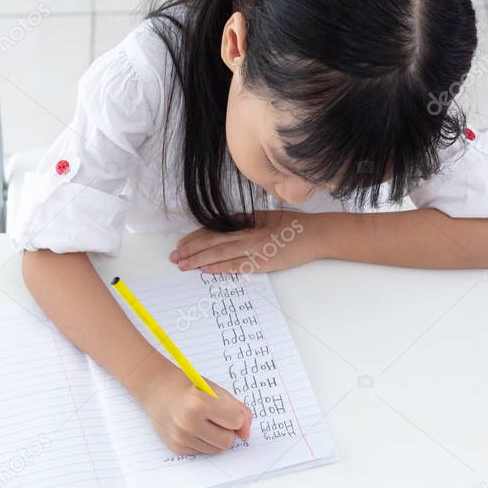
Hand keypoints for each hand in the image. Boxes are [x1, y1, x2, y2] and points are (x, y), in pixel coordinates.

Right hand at [139, 362, 252, 455]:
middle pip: (227, 441)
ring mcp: (180, 437)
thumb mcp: (216, 390)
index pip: (236, 421)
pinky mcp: (176, 447)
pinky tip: (193, 428)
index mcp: (199, 402)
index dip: (236, 416)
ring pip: (216, 450)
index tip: (228, 409)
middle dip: (228, 431)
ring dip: (216, 438)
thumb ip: (238, 409)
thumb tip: (245, 434)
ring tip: (204, 422)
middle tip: (217, 417)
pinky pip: (203, 452)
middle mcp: (188, 422)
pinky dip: (203, 442)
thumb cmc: (188, 387)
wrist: (156, 389)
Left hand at [170, 210, 317, 273]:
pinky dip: (220, 267)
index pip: (214, 229)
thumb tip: (222, 227)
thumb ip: (244, 222)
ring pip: (220, 253)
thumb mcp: (264, 217)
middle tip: (174, 257)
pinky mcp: (262, 263)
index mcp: (246, 222)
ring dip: (199, 259)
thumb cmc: (291, 225)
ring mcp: (254, 249)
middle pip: (212, 241)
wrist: (314, 234)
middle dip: (190, 249)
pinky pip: (237, 265)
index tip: (181, 243)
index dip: (195, 237)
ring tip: (182, 265)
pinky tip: (205, 270)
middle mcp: (247, 233)